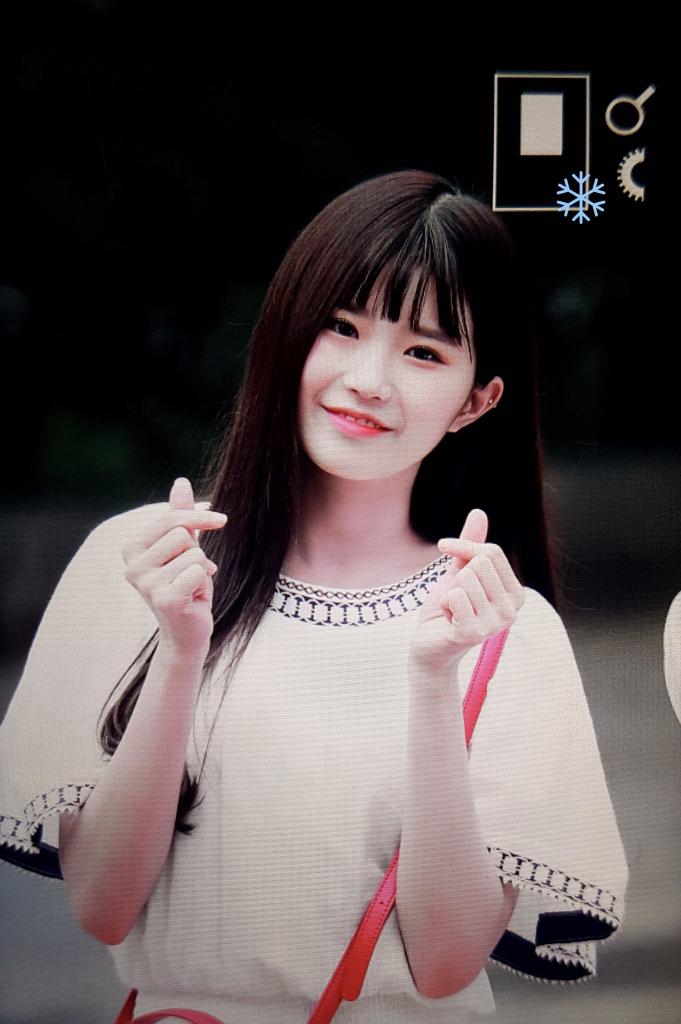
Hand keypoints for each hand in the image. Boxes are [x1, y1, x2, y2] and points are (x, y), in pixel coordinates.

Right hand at [121, 477, 227, 656]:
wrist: (188, 631)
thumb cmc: (186, 585)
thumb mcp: (185, 546)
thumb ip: (180, 515)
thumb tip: (181, 481)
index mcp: (131, 548)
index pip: (172, 519)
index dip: (200, 518)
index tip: (221, 520)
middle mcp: (132, 566)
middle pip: (183, 535)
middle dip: (198, 553)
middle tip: (191, 574)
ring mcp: (146, 584)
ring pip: (195, 554)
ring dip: (202, 571)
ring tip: (191, 587)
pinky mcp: (165, 599)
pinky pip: (198, 571)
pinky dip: (205, 584)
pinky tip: (194, 599)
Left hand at [409, 509, 524, 675]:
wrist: (428, 645)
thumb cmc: (447, 608)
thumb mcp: (459, 571)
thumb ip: (471, 545)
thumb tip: (479, 511)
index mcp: (516, 594)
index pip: (491, 551)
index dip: (463, 548)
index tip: (447, 553)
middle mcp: (512, 610)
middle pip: (479, 563)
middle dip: (457, 576)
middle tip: (454, 598)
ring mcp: (494, 624)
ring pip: (465, 579)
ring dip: (448, 592)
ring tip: (451, 611)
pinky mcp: (473, 634)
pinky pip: (454, 595)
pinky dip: (442, 603)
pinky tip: (447, 620)